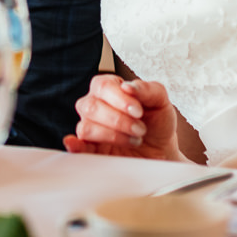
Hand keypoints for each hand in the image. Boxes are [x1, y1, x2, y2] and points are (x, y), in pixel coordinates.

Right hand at [62, 74, 182, 160]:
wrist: (161, 150)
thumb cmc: (157, 122)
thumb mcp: (160, 101)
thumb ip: (147, 89)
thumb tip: (127, 86)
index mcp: (109, 88)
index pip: (102, 85)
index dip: (120, 99)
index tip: (139, 112)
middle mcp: (95, 105)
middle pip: (92, 107)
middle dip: (119, 120)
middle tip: (140, 129)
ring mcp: (91, 127)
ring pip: (86, 127)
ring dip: (112, 136)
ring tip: (134, 140)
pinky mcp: (90, 150)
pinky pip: (76, 146)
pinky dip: (75, 146)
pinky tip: (77, 145)